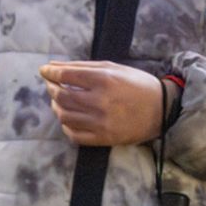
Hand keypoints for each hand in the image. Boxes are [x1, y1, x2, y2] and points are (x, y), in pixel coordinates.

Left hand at [40, 61, 165, 145]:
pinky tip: (68, 119)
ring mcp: (101, 122)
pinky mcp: (103, 138)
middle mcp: (100, 101)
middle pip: (61, 95)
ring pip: (64, 116)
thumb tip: (54, 66)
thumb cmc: (138, 85)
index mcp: (103, 80)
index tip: (44, 70)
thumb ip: (83, 67)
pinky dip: (66, 126)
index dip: (50, 72)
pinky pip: (74, 135)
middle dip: (51, 88)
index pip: (66, 75)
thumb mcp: (113, 68)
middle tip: (51, 84)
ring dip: (56, 106)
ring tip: (58, 101)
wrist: (161, 110)